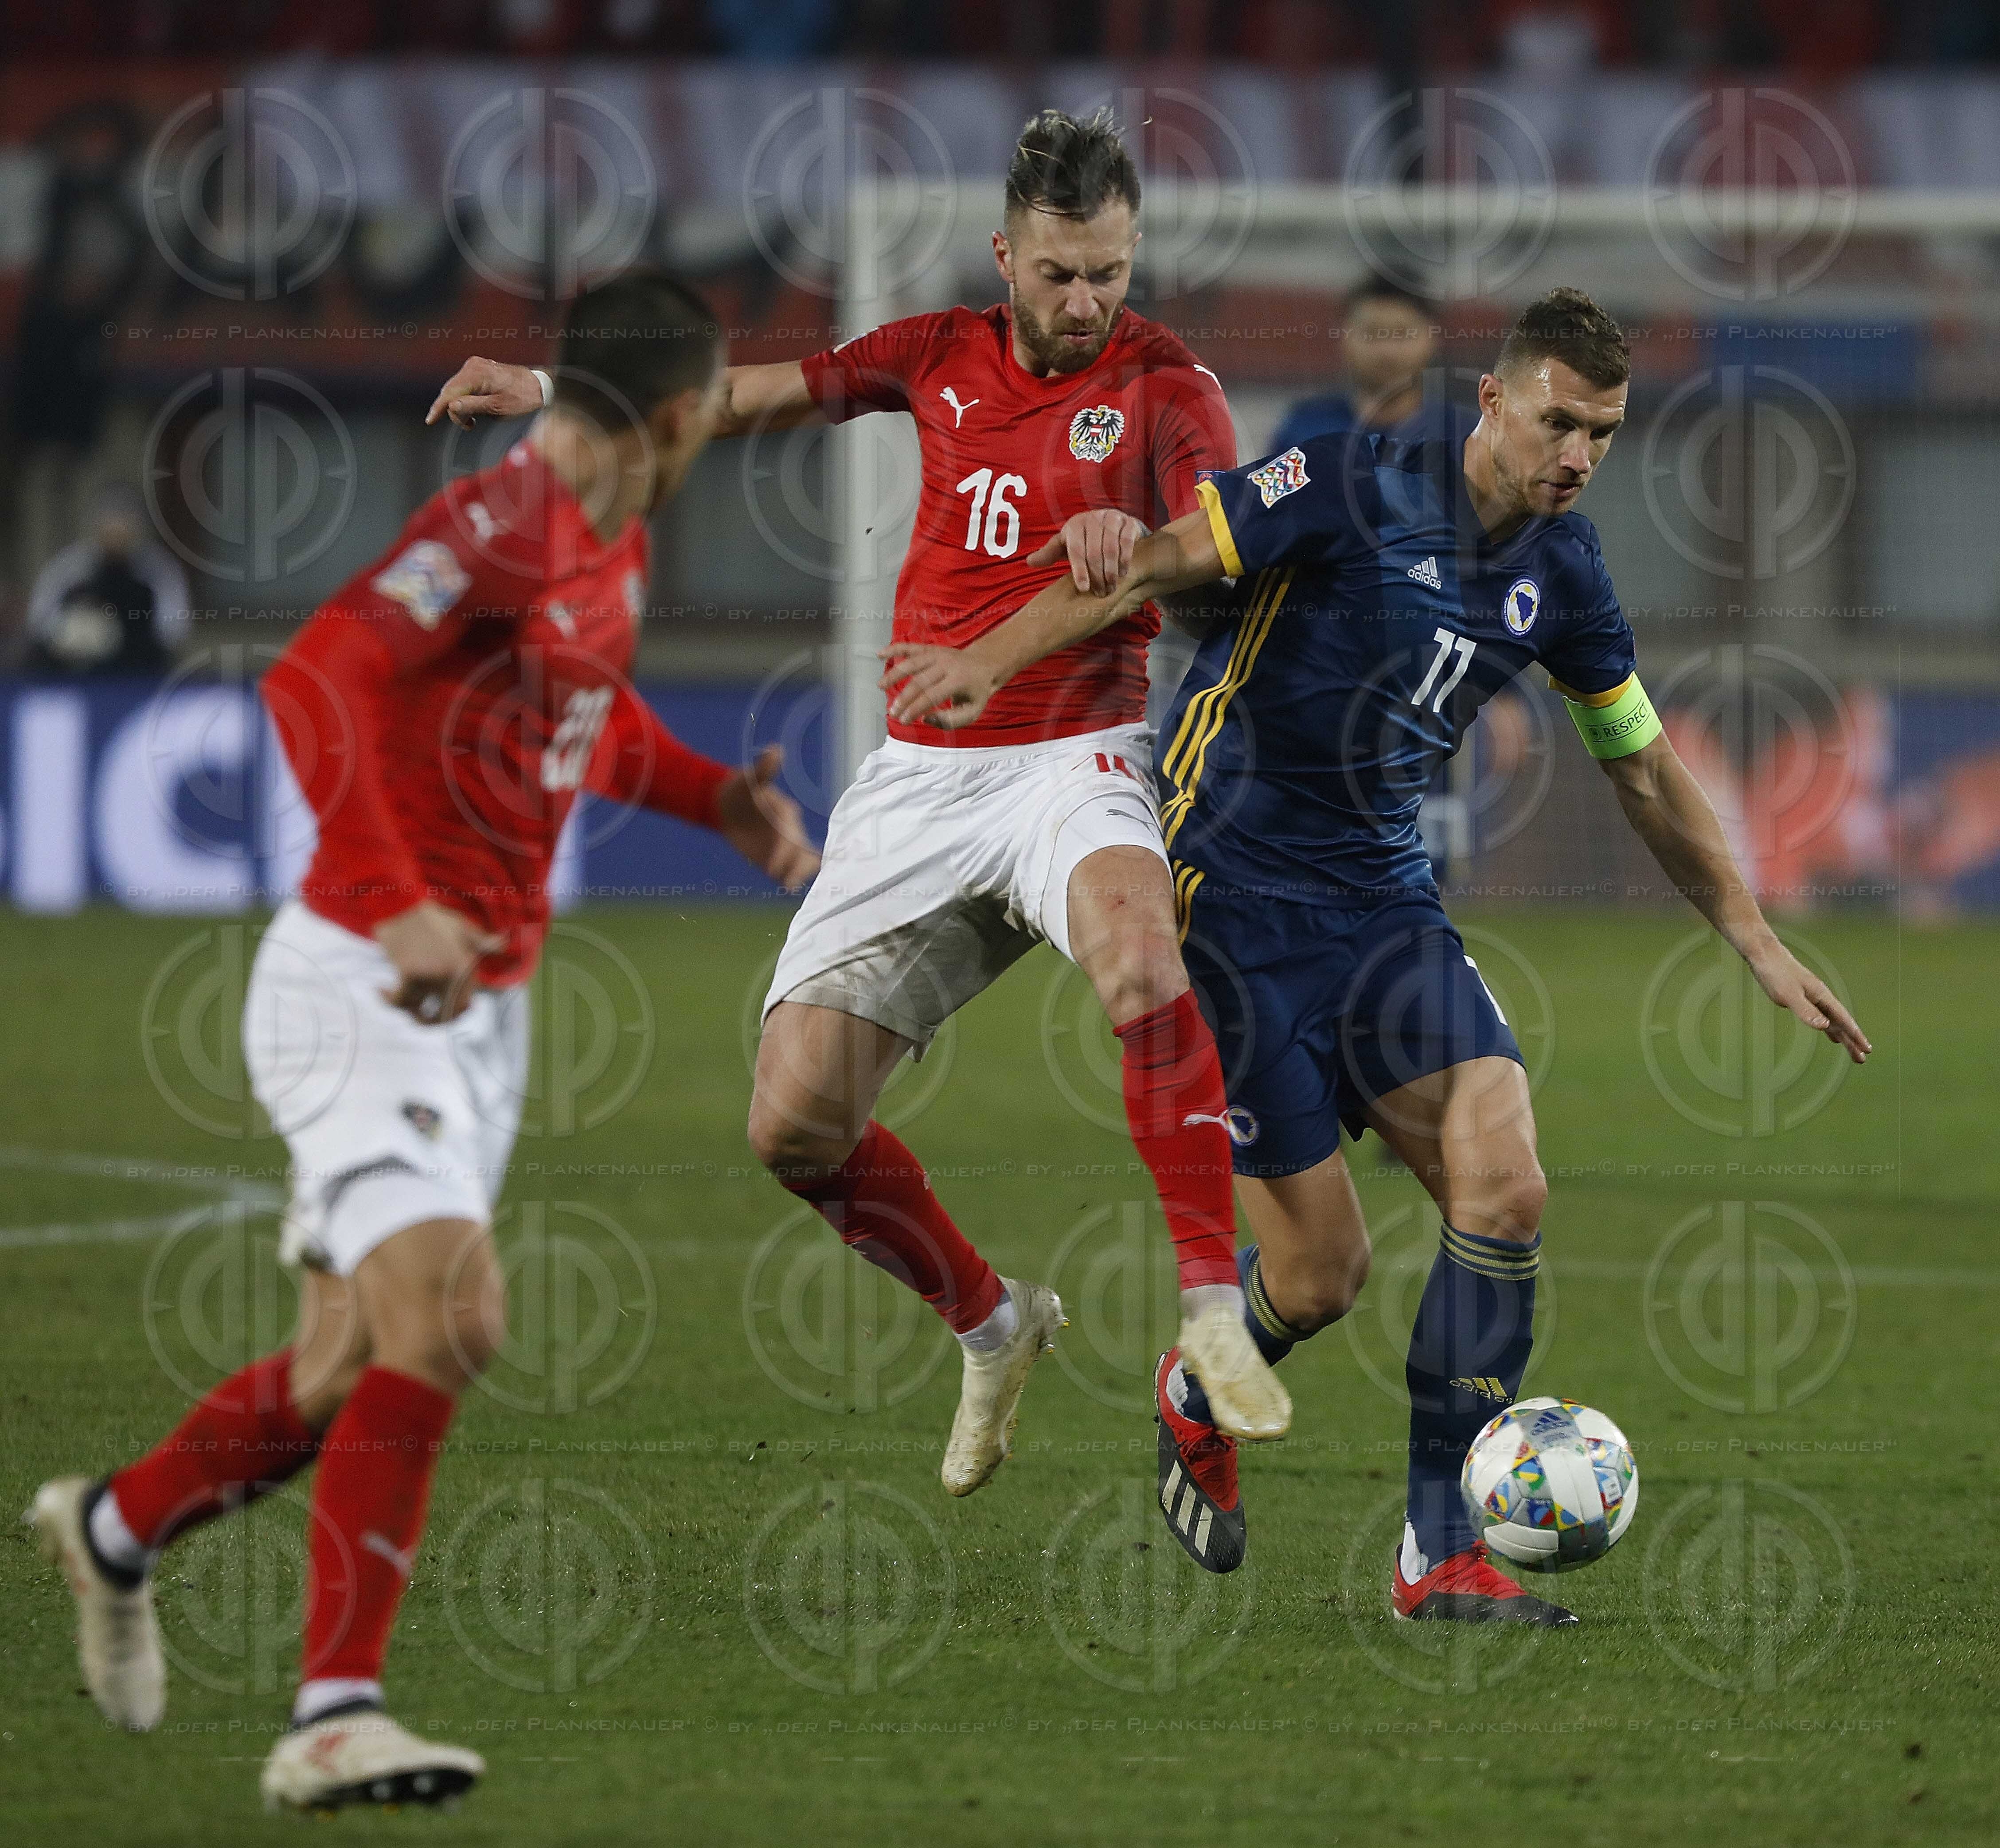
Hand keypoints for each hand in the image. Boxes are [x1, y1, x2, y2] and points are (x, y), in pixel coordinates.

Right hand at [374, 901, 504, 1022]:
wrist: (401, 904)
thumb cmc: (431, 916)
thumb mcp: (462, 926)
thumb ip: (482, 941)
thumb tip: (504, 945)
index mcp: (466, 966)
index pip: (465, 1004)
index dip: (453, 1014)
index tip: (438, 1012)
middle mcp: (451, 974)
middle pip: (445, 1015)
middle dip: (430, 1022)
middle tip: (417, 1016)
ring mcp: (431, 975)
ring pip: (417, 1008)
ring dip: (405, 1007)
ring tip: (395, 996)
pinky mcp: (409, 973)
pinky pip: (399, 1000)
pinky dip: (388, 999)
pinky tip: (380, 989)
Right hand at [425, 357, 543, 428]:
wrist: (540, 386)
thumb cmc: (523, 397)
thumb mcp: (498, 407)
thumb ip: (473, 406)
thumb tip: (451, 406)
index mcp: (477, 374)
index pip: (450, 392)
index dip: (439, 408)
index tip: (430, 420)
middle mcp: (473, 366)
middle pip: (451, 391)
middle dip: (455, 411)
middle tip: (470, 425)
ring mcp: (476, 366)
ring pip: (457, 389)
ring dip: (461, 406)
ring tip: (475, 420)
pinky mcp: (480, 369)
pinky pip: (465, 386)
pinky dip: (467, 399)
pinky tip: (475, 409)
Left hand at [718, 746, 819, 891]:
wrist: (725, 804)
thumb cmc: (738, 789)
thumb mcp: (748, 779)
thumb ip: (763, 769)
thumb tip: (775, 750)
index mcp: (786, 814)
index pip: (789, 835)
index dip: (783, 852)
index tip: (772, 866)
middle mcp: (789, 831)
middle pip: (802, 852)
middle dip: (798, 868)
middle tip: (789, 884)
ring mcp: (783, 845)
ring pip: (799, 863)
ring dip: (797, 874)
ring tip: (788, 887)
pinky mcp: (773, 856)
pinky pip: (786, 869)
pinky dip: (788, 877)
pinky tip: (786, 886)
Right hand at [878, 640, 1002, 728]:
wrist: (985, 665)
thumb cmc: (976, 692)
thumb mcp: (971, 711)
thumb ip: (950, 720)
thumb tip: (925, 719)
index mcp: (958, 680)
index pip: (931, 696)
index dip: (915, 709)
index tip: (902, 720)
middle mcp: (946, 664)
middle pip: (919, 681)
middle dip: (903, 698)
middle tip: (892, 712)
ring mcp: (938, 654)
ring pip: (911, 662)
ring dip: (894, 674)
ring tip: (880, 686)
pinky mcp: (931, 648)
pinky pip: (910, 647)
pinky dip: (894, 649)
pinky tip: (879, 654)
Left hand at [1025, 509, 1146, 595]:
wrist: (1111, 526)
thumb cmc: (1084, 540)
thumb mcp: (1065, 546)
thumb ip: (1049, 554)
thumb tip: (1029, 562)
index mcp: (1075, 525)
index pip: (1076, 549)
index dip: (1079, 570)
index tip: (1084, 589)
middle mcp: (1093, 518)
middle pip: (1094, 551)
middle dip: (1097, 575)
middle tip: (1100, 593)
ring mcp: (1112, 518)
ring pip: (1111, 548)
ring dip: (1111, 571)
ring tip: (1111, 588)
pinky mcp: (1128, 522)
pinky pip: (1127, 541)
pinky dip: (1125, 559)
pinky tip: (1122, 574)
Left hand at [1745, 938, 1871, 1062]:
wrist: (1764, 954)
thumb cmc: (1775, 973)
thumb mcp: (1788, 994)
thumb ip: (1806, 1010)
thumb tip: (1826, 1026)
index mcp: (1821, 996)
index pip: (1843, 1019)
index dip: (1855, 1035)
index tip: (1867, 1049)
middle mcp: (1821, 997)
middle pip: (1841, 1023)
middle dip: (1852, 1041)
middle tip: (1862, 1060)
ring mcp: (1812, 998)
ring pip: (1832, 1021)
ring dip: (1843, 1037)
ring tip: (1853, 1053)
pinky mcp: (1802, 998)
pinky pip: (1821, 1017)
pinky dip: (1829, 1028)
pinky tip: (1831, 1034)